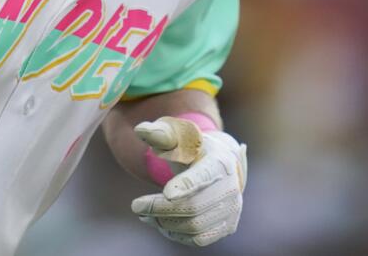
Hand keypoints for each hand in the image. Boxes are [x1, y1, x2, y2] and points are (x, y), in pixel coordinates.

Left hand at [131, 117, 246, 246]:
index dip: (186, 186)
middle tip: (136, 206)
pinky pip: (199, 239)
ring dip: (165, 223)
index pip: (204, 176)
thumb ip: (160, 133)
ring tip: (145, 214)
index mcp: (219, 162)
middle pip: (194, 207)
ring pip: (195, 227)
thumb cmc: (193, 147)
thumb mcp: (179, 135)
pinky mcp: (226, 226)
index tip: (167, 193)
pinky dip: (175, 234)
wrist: (218, 164)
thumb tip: (140, 129)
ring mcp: (231, 210)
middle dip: (160, 209)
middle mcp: (231, 188)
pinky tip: (159, 222)